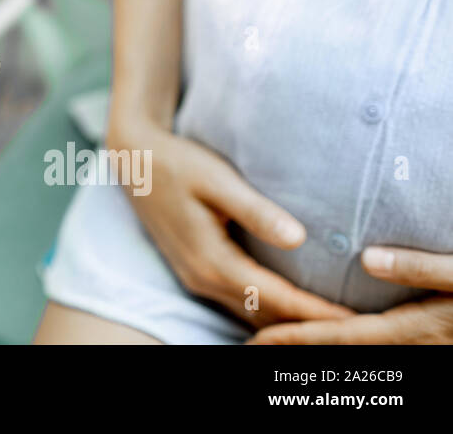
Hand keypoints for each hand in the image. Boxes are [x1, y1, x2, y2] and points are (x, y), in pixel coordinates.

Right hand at [106, 118, 353, 328]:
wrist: (134, 160)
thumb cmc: (177, 163)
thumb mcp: (217, 179)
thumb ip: (255, 210)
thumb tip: (299, 238)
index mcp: (212, 260)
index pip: (275, 298)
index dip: (315, 312)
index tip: (353, 321)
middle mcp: (203, 278)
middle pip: (265, 316)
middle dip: (307, 326)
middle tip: (355, 330)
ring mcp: (196, 278)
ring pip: (250, 314)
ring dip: (287, 322)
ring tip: (330, 323)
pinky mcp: (195, 271)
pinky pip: (238, 303)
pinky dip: (267, 310)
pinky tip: (290, 306)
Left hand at [250, 247, 452, 343]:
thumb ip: (418, 267)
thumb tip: (368, 259)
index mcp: (413, 328)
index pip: (342, 336)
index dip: (299, 338)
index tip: (261, 339)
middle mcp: (412, 344)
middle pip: (343, 350)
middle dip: (298, 348)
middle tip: (256, 345)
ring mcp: (421, 346)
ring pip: (359, 352)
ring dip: (319, 348)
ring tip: (279, 340)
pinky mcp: (427, 341)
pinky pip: (378, 348)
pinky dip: (343, 343)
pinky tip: (330, 334)